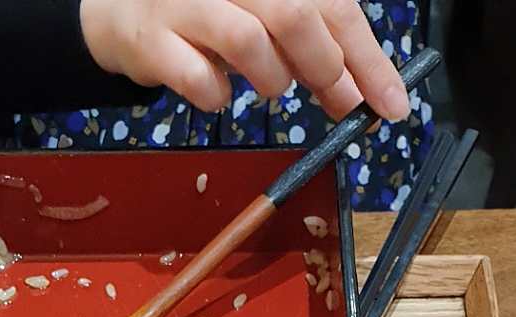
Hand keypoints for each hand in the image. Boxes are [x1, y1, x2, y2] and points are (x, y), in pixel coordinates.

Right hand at [79, 0, 410, 121]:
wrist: (123, 8)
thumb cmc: (210, 14)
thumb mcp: (272, 22)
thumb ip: (317, 53)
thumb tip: (363, 99)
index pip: (334, 3)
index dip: (370, 59)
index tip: (392, 107)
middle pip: (296, 12)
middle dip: (324, 68)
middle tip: (331, 98)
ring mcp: (185, 1)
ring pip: (248, 41)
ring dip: (273, 80)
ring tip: (269, 86)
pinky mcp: (151, 38)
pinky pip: (198, 79)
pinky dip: (218, 96)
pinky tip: (219, 91)